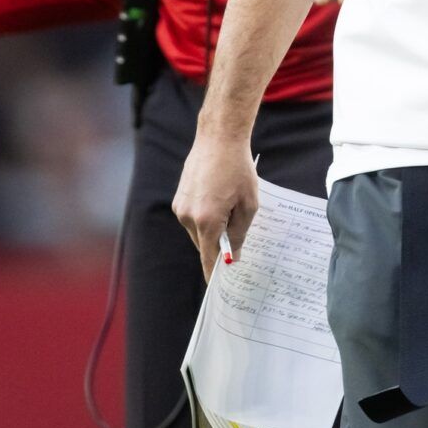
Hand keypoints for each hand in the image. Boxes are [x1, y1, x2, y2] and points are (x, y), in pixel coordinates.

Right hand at [173, 125, 259, 275]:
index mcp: (207, 220)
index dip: (214, 273)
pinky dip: (205, 216)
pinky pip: (192, 217)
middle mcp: (188, 217)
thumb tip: (232, 255)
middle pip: (204, 245)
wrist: (218, 139)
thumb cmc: (238, 170)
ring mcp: (180, 207)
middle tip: (237, 237)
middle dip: (219, 245)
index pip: (208, 258)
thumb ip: (239, 233)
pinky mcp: (178, 198)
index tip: (219, 287)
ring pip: (198, 232)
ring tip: (230, 208)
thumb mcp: (248, 205)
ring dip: (212, 228)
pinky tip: (218, 200)